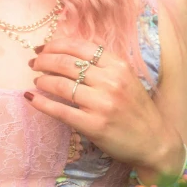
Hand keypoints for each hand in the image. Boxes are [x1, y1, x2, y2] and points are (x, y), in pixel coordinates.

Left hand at [25, 37, 183, 174]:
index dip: (55, 44)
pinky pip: (60, 111)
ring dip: (42, 80)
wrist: (154, 141)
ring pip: (61, 85)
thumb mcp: (126, 77)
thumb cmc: (136, 108)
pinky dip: (42, 103)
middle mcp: (110, 81)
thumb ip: (103, 62)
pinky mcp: (93, 126)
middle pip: (66, 63)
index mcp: (118, 65)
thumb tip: (67, 49)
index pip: (79, 47)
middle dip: (44, 61)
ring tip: (36, 81)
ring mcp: (101, 104)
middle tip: (34, 63)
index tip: (43, 48)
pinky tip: (31, 98)